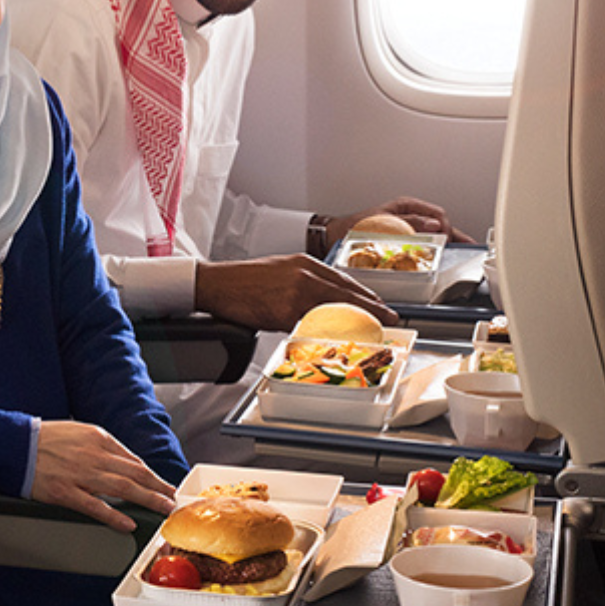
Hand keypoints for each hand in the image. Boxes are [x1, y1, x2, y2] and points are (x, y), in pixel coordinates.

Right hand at [30, 421, 175, 531]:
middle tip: (173, 500)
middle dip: (158, 487)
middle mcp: (93, 454)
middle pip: (135, 474)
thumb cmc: (45, 439)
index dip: (151, 475)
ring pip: (122, 488)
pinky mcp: (65, 492)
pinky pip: (95, 506)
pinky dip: (114, 516)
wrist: (16, 445)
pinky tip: (128, 524)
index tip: (163, 485)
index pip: (133, 460)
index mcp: (98, 438)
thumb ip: (103, 448)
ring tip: (162, 509)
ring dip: (147, 499)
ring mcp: (80, 474)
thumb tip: (124, 464)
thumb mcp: (79, 433)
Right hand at [194, 254, 396, 332]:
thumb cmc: (242, 280)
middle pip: (347, 294)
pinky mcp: (285, 311)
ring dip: (355, 324)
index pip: (343, 279)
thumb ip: (302, 283)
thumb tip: (319, 303)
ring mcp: (296, 292)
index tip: (380, 305)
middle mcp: (305, 274)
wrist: (216, 282)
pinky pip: (312, 326)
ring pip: (335, 310)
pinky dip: (327, 335)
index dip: (365, 294)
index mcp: (304, 263)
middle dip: (371, 308)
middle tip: (389, 319)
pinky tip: (338, 342)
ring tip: (370, 334)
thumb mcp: (279, 271)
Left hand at [326, 197, 475, 246]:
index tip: (448, 240)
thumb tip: (434, 225)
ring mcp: (408, 228)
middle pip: (440, 225)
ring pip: (435, 235)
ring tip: (459, 254)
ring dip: (446, 244)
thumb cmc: (356, 226)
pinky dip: (433, 251)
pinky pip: (424, 244)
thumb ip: (410, 223)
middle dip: (452, 237)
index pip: (437, 214)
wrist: (337, 236)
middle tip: (464, 249)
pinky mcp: (404, 240)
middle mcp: (410, 216)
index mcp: (407, 206)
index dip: (446, 227)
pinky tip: (440, 258)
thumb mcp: (384, 222)